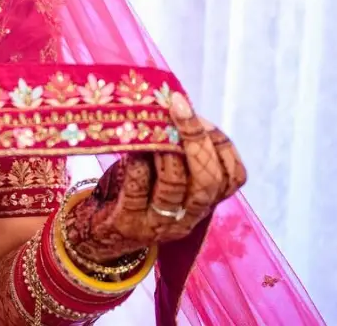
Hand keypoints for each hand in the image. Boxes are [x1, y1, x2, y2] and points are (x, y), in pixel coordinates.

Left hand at [65, 93, 246, 263]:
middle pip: (208, 181)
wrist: (103, 234)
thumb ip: (177, 150)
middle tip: (179, 106)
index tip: (201, 118)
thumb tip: (177, 103)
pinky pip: (137, 187)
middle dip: (196, 140)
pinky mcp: (128, 222)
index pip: (233, 178)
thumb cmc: (138, 191)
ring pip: (174, 185)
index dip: (222, 145)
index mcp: (204, 202)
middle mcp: (188, 216)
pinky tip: (130, 145)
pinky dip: (137, 162)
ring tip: (154, 123)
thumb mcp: (165, 176)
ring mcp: (159, 223)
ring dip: (165, 149)